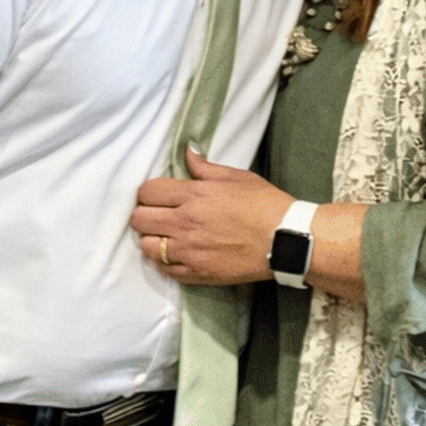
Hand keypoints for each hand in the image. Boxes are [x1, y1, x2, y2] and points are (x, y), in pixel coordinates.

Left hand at [132, 146, 292, 285]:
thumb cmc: (265, 205)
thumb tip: (187, 152)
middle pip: (140, 219)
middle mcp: (185, 223)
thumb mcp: (237, 177)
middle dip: (146, 214)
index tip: (158, 196)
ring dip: (152, 239)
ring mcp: (188, 251)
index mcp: (194, 195)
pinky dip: (165, 262)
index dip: (149, 192)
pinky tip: (177, 254)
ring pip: (146, 246)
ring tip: (166, 236)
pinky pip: (164, 269)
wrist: (285, 240)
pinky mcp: (196, 273)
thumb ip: (205, 166)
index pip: (147, 192)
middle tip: (159, 215)